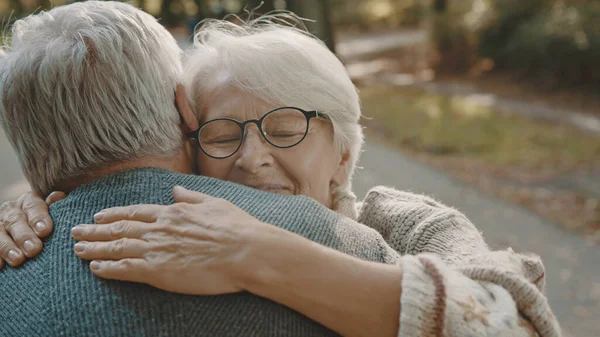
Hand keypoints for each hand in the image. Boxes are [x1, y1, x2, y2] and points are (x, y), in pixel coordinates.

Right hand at [0, 191, 64, 268]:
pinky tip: (0, 266)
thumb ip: (56, 206)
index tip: (45, 231)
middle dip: (24, 236)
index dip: (38, 218)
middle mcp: (11, 210)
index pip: (33, 206)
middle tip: (34, 249)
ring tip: (18, 260)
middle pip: (15, 221)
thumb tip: (59, 196)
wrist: (31, 230)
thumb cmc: (48, 224)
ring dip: (7, 247)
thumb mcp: (53, 213)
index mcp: (29, 201)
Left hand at [71, 186, 265, 294]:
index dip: (114, 214)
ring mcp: (157, 249)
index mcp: (174, 212)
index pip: (136, 212)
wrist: (246, 251)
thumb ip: (192, 197)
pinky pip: (125, 269)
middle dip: (95, 230)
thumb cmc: (237, 228)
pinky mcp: (158, 271)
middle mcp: (160, 228)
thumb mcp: (215, 204)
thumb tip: (176, 190)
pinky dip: (107, 268)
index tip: (99, 216)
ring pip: (117, 247)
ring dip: (95, 248)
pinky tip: (95, 269)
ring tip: (77, 249)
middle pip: (120, 228)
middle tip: (76, 232)